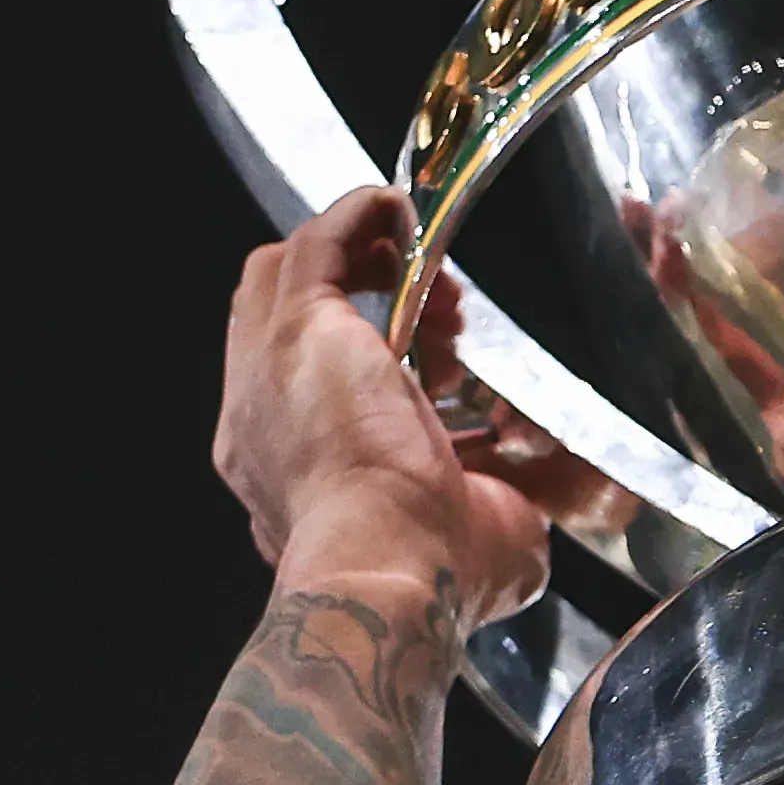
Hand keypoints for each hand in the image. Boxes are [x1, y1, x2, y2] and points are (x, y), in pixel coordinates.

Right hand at [214, 196, 582, 633]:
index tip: (436, 373)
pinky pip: (317, 244)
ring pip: (282, 276)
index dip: (369, 368)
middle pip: (278, 320)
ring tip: (425, 274)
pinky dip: (359, 217)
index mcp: (286, 477)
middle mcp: (259, 423)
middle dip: (355, 300)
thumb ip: (492, 516)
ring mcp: (265, 373)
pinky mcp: (297, 329)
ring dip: (357, 259)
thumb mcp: (480, 546)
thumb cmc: (422, 571)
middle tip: (432, 317)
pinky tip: (403, 213)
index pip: (306, 395)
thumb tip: (524, 519)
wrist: (383, 567)